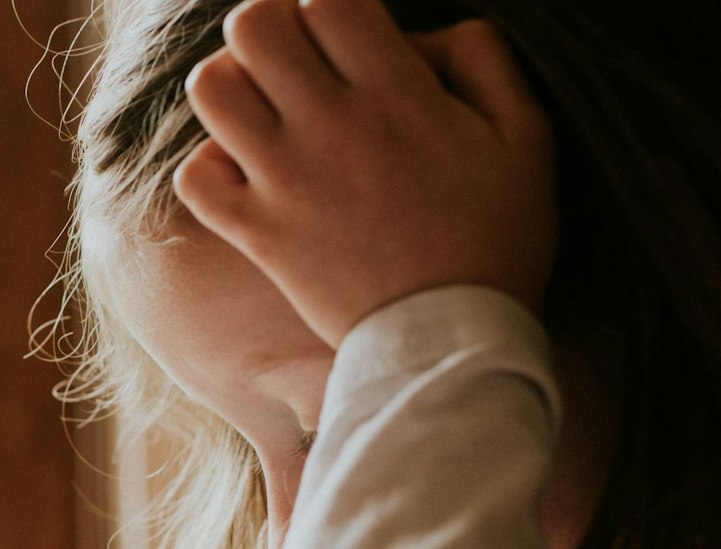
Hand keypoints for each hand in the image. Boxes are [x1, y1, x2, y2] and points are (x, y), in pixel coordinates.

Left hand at [174, 0, 555, 345]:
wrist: (452, 342)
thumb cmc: (497, 238)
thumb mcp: (527, 136)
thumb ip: (482, 59)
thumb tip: (423, 30)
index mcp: (397, 95)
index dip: (331, 3)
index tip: (346, 32)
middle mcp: (330, 129)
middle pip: (254, 26)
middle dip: (271, 26)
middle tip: (296, 59)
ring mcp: (283, 182)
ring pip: (212, 89)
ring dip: (233, 86)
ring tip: (264, 110)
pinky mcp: (255, 234)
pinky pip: (193, 175)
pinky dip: (209, 166)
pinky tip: (245, 173)